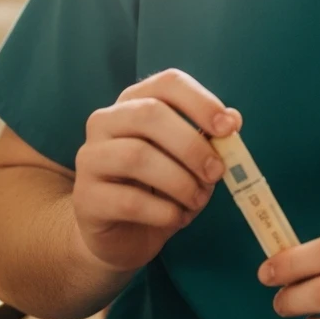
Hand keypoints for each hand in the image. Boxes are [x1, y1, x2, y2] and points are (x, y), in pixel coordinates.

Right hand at [73, 68, 239, 272]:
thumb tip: (233, 120)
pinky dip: (162, 211)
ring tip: (197, 200)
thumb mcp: (190, 162)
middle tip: (216, 172)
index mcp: (136, 102)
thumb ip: (208, 139)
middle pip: (149, 114)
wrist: (122, 235)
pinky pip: (128, 200)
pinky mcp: (86, 197)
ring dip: (179, 181)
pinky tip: (176, 217)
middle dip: (191, 145)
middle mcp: (106, 121)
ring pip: (137, 156)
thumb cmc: (160, 189)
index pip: (168, 83)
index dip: (201, 101)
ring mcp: (90, 157)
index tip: (229, 128)